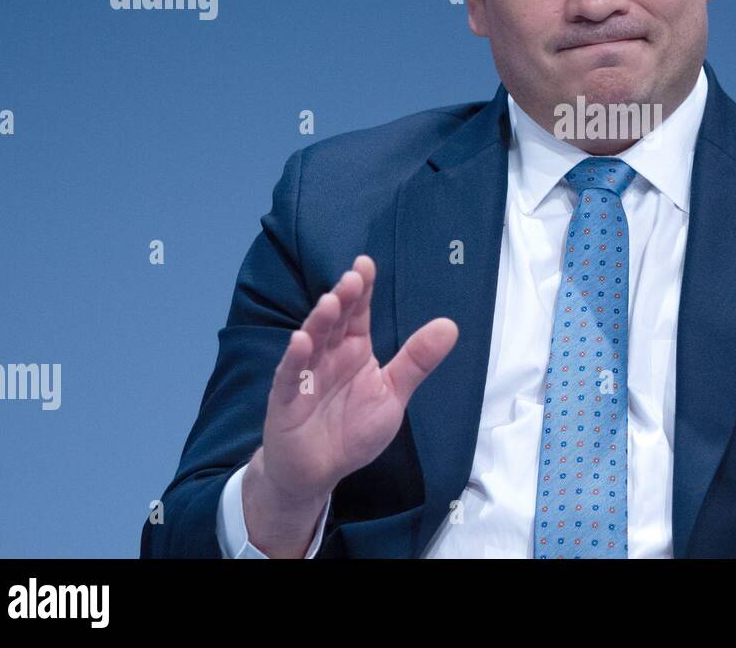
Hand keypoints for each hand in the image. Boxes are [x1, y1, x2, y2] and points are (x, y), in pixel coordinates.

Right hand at [243, 255, 456, 551]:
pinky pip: (290, 376)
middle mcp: (328, 354)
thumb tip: (450, 325)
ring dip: (319, 321)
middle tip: (353, 278)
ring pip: (312, 341)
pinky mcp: (286, 400)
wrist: (318, 471)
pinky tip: (301, 341)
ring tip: (330, 302)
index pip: (358, 312)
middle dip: (342, 298)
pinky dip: (295, 359)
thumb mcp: (392, 394)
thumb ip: (416, 361)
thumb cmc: (352, 429)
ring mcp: (304, 374)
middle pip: (335, 321)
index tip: (366, 264)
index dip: (361, 289)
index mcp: (354, 349)